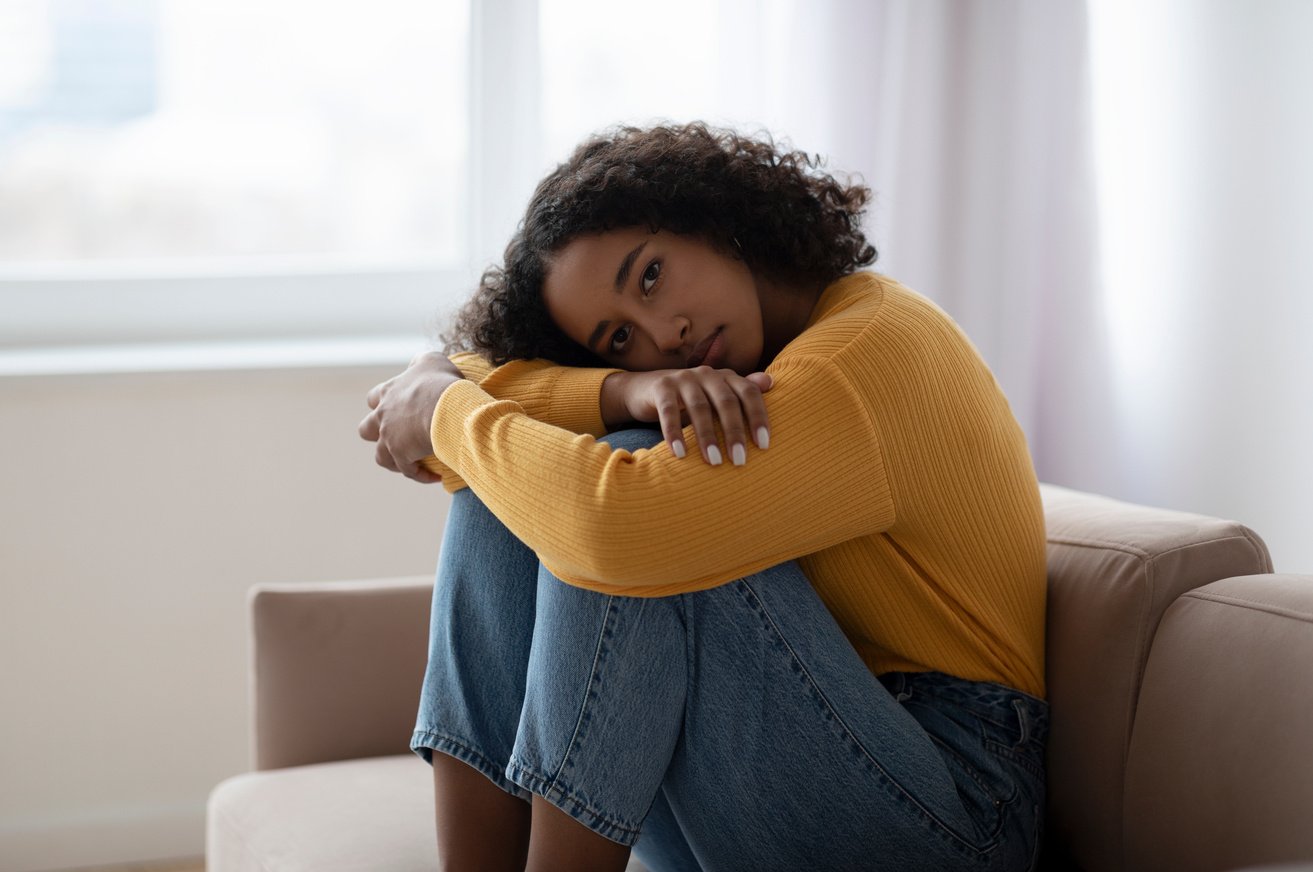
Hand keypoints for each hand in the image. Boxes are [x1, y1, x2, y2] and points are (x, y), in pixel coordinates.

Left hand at [359, 352, 463, 482]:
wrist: (445, 406)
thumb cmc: (440, 382)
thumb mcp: (432, 360)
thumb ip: (420, 361)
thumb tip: (417, 363)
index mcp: (388, 392)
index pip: (373, 398)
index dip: (382, 404)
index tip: (400, 409)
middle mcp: (383, 416)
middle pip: (366, 429)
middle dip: (377, 434)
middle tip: (400, 437)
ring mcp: (389, 438)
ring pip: (380, 456)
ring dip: (394, 460)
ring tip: (413, 462)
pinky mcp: (401, 456)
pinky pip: (407, 470)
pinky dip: (419, 475)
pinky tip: (434, 477)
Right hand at [602, 367, 772, 464]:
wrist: (644, 390)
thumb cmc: (689, 399)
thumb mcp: (716, 396)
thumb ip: (741, 392)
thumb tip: (771, 381)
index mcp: (726, 376)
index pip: (749, 393)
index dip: (758, 417)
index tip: (764, 445)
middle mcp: (707, 373)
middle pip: (726, 402)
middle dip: (734, 432)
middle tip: (740, 460)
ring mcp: (683, 378)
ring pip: (700, 407)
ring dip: (707, 436)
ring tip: (714, 461)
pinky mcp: (661, 387)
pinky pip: (668, 411)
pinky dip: (674, 432)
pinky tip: (679, 454)